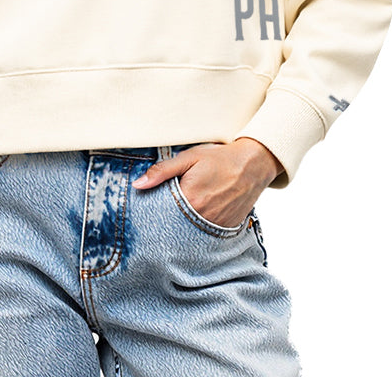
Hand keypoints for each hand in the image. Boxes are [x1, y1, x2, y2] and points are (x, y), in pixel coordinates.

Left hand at [131, 138, 281, 228]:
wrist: (253, 164)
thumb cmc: (220, 158)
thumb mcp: (189, 158)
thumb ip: (162, 171)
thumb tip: (138, 184)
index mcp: (190, 199)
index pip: (162, 213)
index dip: (154, 210)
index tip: (148, 211)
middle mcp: (203, 217)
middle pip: (175, 225)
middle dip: (169, 219)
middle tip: (168, 211)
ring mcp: (216, 225)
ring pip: (190, 231)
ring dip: (184, 224)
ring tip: (184, 213)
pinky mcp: (227, 228)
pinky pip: (207, 233)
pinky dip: (200, 227)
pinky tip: (199, 216)